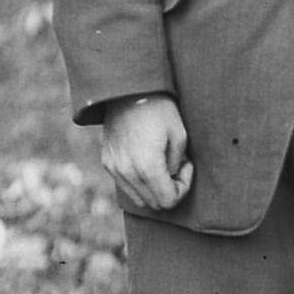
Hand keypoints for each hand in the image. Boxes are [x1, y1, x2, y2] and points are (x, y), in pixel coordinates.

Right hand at [100, 94, 193, 210]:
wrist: (127, 90)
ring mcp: (114, 169)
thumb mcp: (179, 135)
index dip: (183, 188)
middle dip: (169, 190)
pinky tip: (145, 161)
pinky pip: (125, 186)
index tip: (186, 165)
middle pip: (154, 203)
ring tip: (160, 164)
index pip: (169, 201)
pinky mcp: (107, 162)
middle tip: (176, 165)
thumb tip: (171, 177)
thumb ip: (177, 164)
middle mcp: (128, 172)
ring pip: (138, 199)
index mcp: (148, 167)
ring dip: (153, 189)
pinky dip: (139, 182)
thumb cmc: (159, 109)